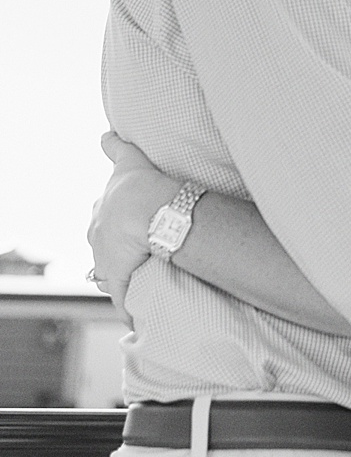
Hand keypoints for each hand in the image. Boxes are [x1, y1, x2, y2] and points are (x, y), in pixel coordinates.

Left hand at [88, 132, 177, 321]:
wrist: (145, 207)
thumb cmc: (139, 184)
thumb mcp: (126, 160)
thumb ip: (115, 147)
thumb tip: (105, 133)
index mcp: (100, 213)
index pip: (101, 222)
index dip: (111, 225)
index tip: (122, 229)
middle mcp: (98, 238)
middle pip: (102, 250)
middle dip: (113, 254)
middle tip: (134, 256)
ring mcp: (107, 261)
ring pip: (110, 276)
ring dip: (121, 282)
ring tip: (136, 287)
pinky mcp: (120, 281)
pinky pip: (124, 301)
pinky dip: (128, 312)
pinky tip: (134, 323)